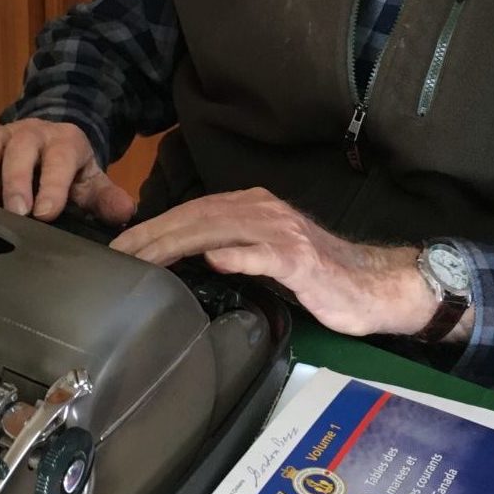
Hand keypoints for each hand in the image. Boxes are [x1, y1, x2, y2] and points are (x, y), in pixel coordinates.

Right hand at [0, 119, 135, 225]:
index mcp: (65, 141)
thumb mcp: (91, 184)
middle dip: (17, 179)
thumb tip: (124, 213)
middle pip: (21, 147)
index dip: (54, 183)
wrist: (46, 144)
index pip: (61, 157)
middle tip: (15, 212)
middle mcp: (30, 133)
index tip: (46, 212)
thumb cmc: (68, 172)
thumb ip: (106, 199)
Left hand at [110, 187, 431, 336]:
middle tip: (119, 254)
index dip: (155, 226)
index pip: (193, 212)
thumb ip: (231, 248)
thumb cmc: (318, 275)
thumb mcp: (266, 255)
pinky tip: (215, 259)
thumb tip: (186, 258)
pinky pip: (264, 254)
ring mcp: (282, 233)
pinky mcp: (301, 259)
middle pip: (198, 217)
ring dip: (179, 242)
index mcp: (253, 208)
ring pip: (221, 230)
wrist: (373, 285)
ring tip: (146, 257)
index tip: (122, 246)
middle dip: (154, 234)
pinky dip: (237, 255)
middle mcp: (264, 211)